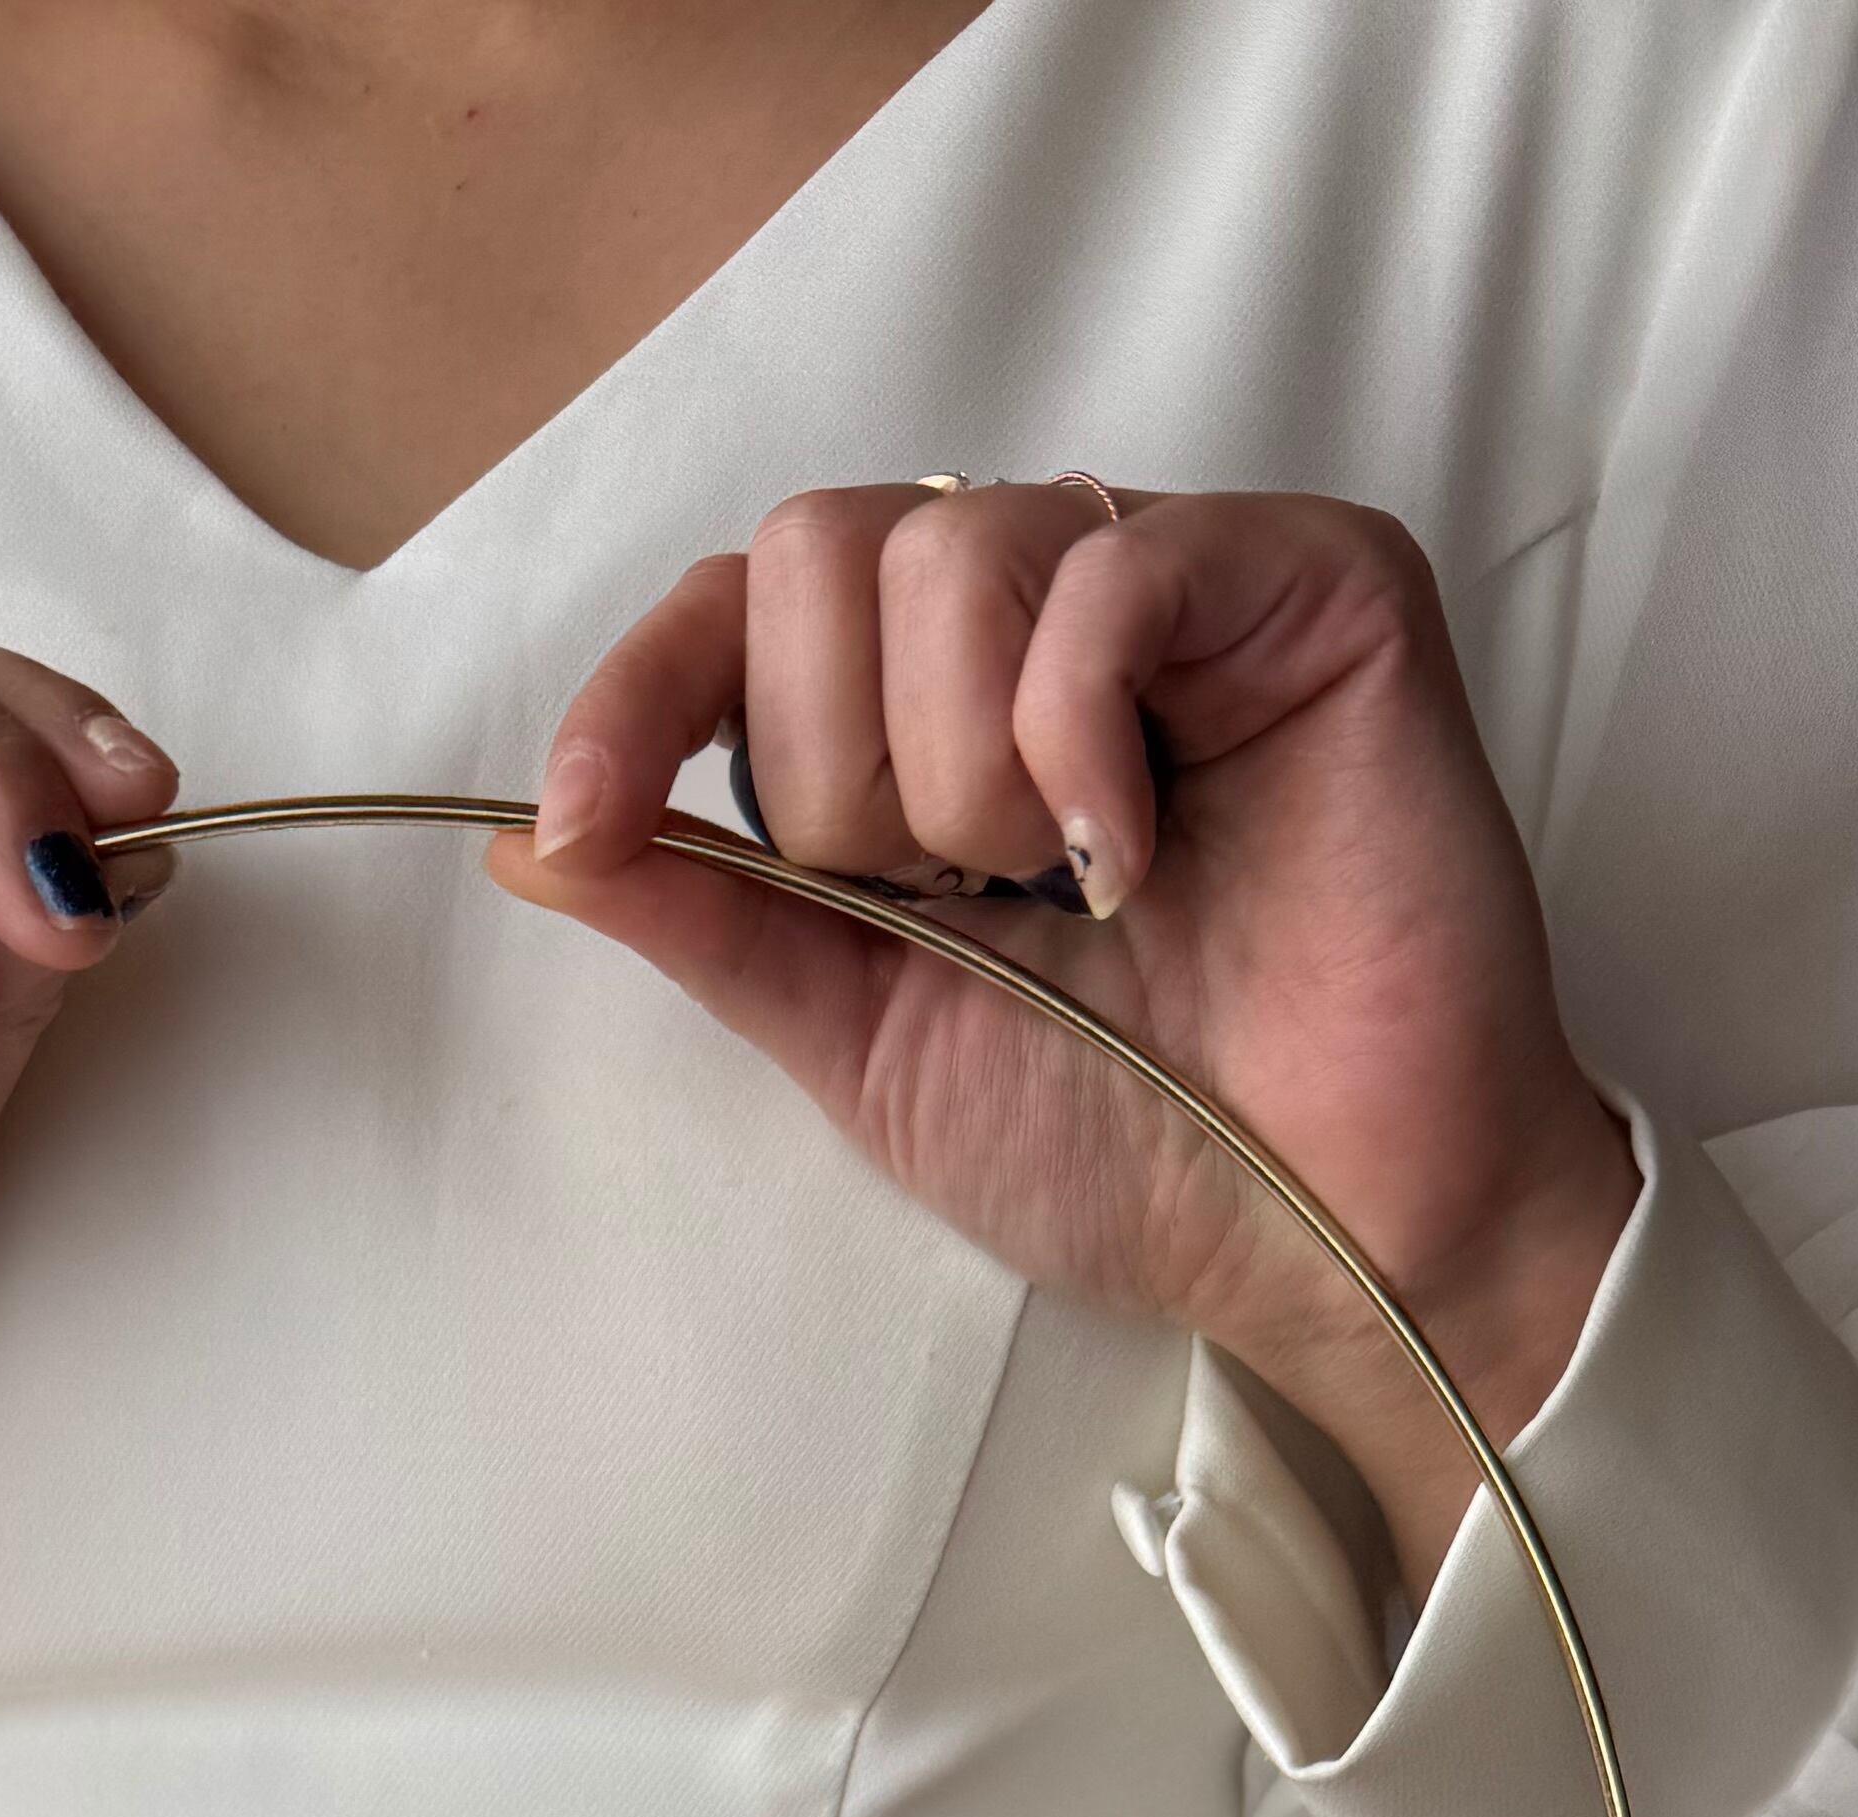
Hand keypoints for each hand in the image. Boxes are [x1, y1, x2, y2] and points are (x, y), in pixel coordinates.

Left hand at [494, 488, 1634, 1584]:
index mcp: (931, 714)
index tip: (587, 813)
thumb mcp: (864, 1041)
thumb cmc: (1132, 1144)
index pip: (739, 606)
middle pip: (820, 546)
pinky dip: (1077, 737)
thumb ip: (714, 923)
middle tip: (955, 909)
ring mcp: (1183, 582)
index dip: (641, 690)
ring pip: (948, 546)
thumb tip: (531, 840)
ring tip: (1070, 900)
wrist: (1326, 1230)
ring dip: (962, 775)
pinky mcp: (1313, 581)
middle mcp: (1045, 618)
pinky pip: (1106, 572)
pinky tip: (1132, 858)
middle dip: (837, 769)